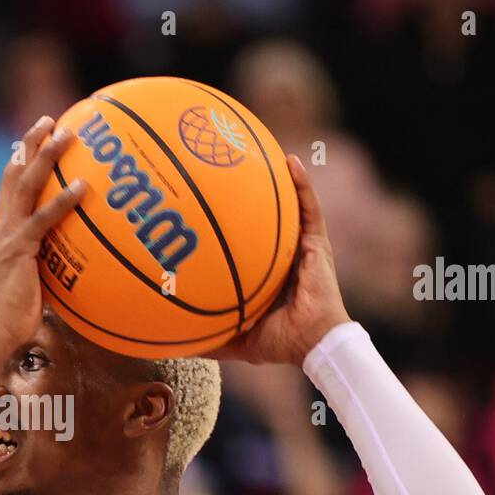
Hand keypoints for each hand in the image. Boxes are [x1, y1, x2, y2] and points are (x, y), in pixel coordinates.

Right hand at [0, 116, 85, 347]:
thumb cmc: (14, 314)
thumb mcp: (31, 280)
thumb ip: (46, 263)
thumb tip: (73, 262)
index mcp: (2, 231)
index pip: (8, 185)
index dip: (20, 157)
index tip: (34, 136)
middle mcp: (2, 226)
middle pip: (14, 172)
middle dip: (31, 143)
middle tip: (50, 119)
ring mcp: (8, 235)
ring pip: (27, 184)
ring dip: (47, 156)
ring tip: (68, 135)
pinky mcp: (19, 249)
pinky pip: (43, 218)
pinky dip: (63, 200)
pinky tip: (82, 186)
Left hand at [214, 155, 349, 365]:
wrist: (313, 343)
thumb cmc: (280, 342)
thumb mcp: (236, 339)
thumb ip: (210, 338)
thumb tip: (176, 343)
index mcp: (267, 275)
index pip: (247, 246)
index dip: (232, 229)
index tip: (205, 212)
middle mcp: (284, 257)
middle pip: (265, 221)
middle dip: (250, 198)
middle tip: (225, 173)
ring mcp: (303, 248)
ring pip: (288, 208)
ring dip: (278, 181)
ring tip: (260, 151)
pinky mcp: (318, 244)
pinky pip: (310, 209)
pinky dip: (302, 184)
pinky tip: (291, 162)